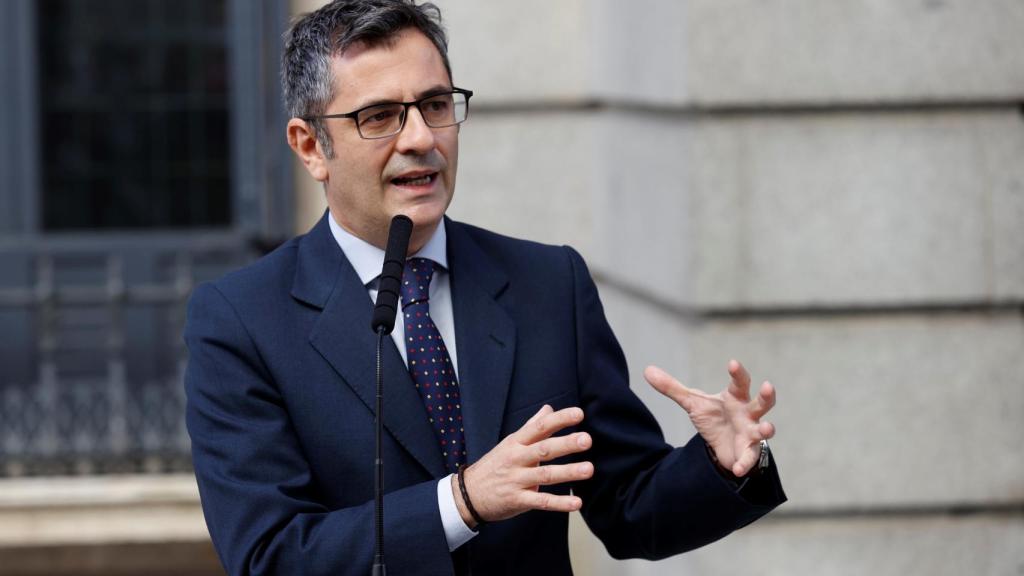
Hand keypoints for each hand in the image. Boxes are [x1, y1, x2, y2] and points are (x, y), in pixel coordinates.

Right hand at [453, 405, 592, 527]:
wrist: (467, 494)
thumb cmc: (495, 465)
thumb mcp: (510, 443)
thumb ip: (532, 426)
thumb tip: (549, 408)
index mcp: (516, 442)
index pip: (539, 427)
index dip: (559, 420)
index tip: (579, 414)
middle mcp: (516, 459)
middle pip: (543, 449)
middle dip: (566, 444)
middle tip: (586, 439)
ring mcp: (516, 480)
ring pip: (545, 475)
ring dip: (567, 472)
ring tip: (589, 469)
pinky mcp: (517, 500)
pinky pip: (541, 501)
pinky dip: (559, 503)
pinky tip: (576, 503)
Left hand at [644, 360, 775, 476]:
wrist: (721, 446)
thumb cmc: (714, 417)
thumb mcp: (692, 403)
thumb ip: (672, 388)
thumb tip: (647, 370)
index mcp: (735, 397)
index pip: (739, 382)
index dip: (738, 372)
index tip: (733, 363)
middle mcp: (747, 413)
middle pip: (762, 402)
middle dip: (767, 396)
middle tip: (768, 386)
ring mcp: (751, 433)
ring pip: (764, 430)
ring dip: (767, 429)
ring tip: (767, 428)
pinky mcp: (748, 452)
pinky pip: (749, 458)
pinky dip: (744, 463)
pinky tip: (737, 469)